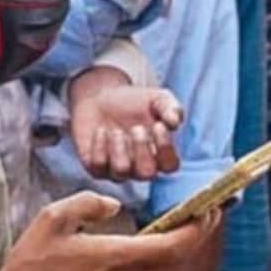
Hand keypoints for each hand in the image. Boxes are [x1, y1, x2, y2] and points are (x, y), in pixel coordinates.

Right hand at [0, 192, 218, 270]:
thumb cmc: (30, 263)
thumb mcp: (53, 218)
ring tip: (185, 230)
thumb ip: (88, 204)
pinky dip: (160, 267)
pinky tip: (154, 253)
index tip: (209, 209)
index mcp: (116, 259)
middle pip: (176, 261)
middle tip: (207, 214)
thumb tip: (114, 206)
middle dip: (196, 237)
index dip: (197, 229)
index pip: (174, 246)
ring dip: (179, 253)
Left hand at [68, 68, 182, 180]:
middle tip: (137, 128)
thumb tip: (175, 121)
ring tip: (116, 130)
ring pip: (121, 172)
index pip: (170, 165)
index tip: (158, 125)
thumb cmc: (134, 101)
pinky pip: (98, 166)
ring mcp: (117, 170)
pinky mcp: (95, 167)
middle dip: (142, 150)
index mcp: (159, 154)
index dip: (165, 149)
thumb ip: (170, 107)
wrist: (101, 97)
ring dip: (119, 149)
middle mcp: (140, 167)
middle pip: (147, 174)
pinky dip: (99, 147)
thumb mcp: (157, 99)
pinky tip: (101, 130)